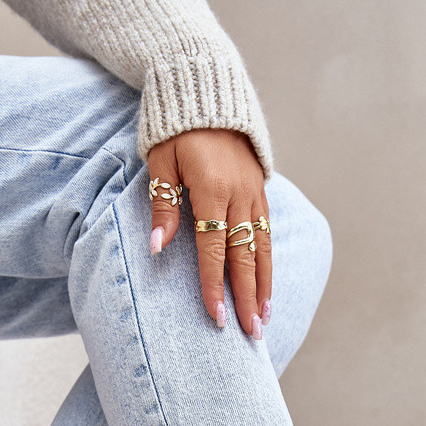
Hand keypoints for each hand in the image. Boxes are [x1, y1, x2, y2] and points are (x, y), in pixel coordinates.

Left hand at [148, 128, 270, 337]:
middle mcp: (240, 196)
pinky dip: (268, 264)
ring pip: (263, 249)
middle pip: (245, 257)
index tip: (216, 316)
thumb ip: (163, 206)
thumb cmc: (177, 130)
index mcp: (213, 190)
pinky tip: (267, 287)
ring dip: (264, 287)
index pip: (213, 249)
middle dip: (247, 298)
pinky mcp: (261, 191)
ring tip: (264, 318)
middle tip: (250, 333)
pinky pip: (267, 234)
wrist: (208, 92)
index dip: (214, 285)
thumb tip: (157, 248)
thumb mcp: (161, 163)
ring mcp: (255, 194)